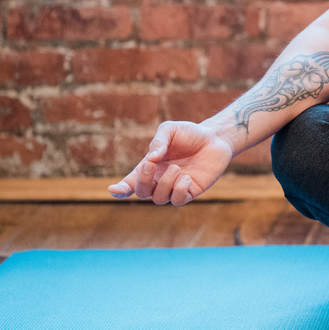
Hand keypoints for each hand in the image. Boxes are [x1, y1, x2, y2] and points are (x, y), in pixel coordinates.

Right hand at [108, 121, 234, 205]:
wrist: (215, 138)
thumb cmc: (189, 134)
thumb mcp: (170, 130)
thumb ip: (159, 141)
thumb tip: (151, 158)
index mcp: (150, 167)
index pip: (130, 183)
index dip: (120, 190)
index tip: (113, 190)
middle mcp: (159, 180)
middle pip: (141, 192)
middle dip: (142, 181)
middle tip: (151, 165)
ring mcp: (174, 187)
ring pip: (159, 198)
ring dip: (165, 183)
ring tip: (177, 168)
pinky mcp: (190, 192)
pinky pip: (178, 200)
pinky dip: (179, 190)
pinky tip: (186, 177)